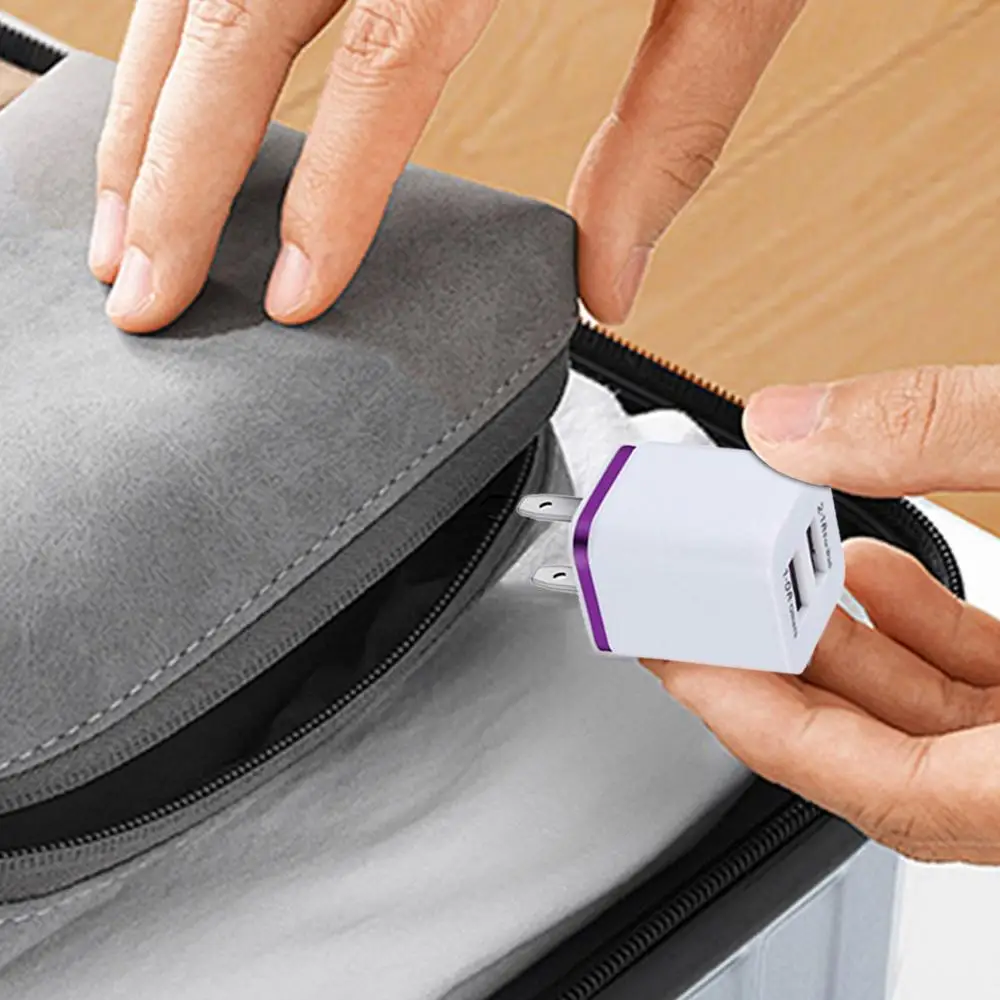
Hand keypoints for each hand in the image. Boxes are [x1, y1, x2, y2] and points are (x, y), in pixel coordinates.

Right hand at [89, 0, 805, 332]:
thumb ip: (670, 127)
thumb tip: (610, 282)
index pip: (385, 56)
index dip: (330, 190)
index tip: (295, 295)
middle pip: (238, 23)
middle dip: (179, 177)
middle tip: (145, 300)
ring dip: (144, 118)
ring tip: (122, 231)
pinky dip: (162, 42)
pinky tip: (150, 112)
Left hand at [644, 364, 999, 863]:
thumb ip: (940, 433)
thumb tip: (794, 422)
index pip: (869, 782)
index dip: (749, 716)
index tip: (671, 656)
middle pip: (880, 753)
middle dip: (777, 664)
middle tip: (695, 606)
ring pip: (927, 720)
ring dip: (842, 639)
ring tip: (772, 570)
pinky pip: (977, 692)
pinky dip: (917, 633)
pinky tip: (874, 570)